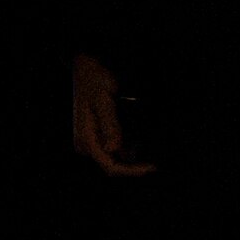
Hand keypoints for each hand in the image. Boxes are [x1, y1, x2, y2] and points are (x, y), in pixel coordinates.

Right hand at [72, 54, 155, 178]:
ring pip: (114, 158)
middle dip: (133, 164)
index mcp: (86, 138)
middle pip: (112, 165)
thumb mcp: (104, 100)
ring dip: (132, 154)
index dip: (132, 171)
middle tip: (153, 158)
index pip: (110, 166)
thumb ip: (110, 125)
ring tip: (144, 141)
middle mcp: (85, 144)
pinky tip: (135, 137)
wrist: (85, 68)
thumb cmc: (95, 81)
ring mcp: (89, 141)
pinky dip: (127, 146)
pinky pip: (113, 149)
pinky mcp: (95, 137)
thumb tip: (114, 149)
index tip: (151, 167)